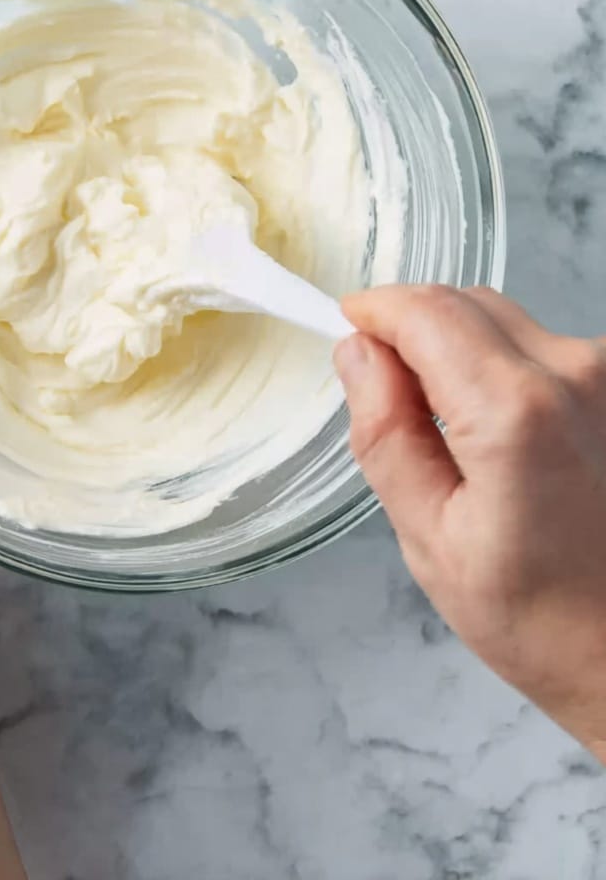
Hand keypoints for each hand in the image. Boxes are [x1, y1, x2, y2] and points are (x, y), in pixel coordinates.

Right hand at [335, 285, 605, 760]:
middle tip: (386, 393)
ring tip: (450, 432)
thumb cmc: (541, 618)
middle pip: (464, 304)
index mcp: (514, 411)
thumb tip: (359, 355)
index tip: (348, 327)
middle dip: (412, 330)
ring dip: (460, 350)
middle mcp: (575, 374)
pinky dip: (502, 369)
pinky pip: (543, 348)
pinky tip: (498, 436)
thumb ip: (385, 432)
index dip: (374, 312)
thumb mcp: (429, 536)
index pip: (424, 312)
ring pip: (503, 322)